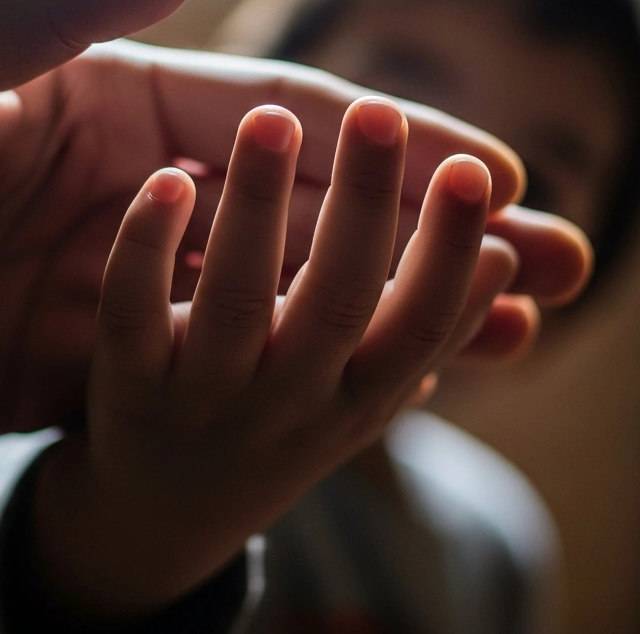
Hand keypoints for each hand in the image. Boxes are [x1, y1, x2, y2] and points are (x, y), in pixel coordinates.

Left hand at [29, 99, 532, 621]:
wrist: (159, 525)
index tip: (483, 175)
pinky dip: (147, 251)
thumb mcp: (359, 395)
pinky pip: (130, 318)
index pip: (421, 322)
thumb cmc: (278, 426)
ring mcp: (205, 400)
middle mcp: (291, 403)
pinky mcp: (126, 391)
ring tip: (272, 119)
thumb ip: (426, 328)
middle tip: (382, 114)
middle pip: (337, 302)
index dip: (451, 252)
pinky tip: (166, 182)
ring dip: (257, 207)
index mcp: (360, 395)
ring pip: (235, 301)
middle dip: (365, 207)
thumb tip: (513, 263)